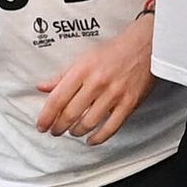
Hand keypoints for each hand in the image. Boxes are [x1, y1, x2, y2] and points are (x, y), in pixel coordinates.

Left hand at [29, 13, 154, 139]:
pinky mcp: (129, 103)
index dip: (46, 116)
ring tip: (73, 132)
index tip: (41, 125)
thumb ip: (62, 75)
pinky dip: (98, 138)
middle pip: (71, 113)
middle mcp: (97, 82)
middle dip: (59, 127)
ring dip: (76, 132)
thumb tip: (42, 87)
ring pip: (89, 123)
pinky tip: (91, 139)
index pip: (58, 98)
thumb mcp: (84, 58)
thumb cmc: (114, 52)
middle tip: (55, 131)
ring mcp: (114, 94)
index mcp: (83, 70)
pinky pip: (111, 127)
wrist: (145, 47)